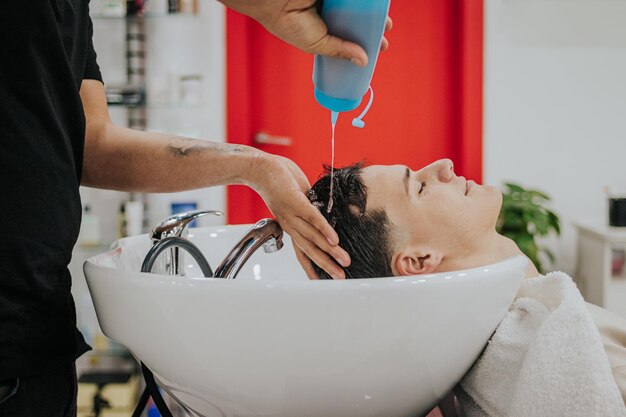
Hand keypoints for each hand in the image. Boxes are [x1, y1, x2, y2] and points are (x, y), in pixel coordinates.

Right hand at [220, 0, 392, 66]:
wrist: (273, 1)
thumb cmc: (288, 24)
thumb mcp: (317, 44)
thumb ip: (339, 51)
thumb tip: (363, 61)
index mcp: (325, 26)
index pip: (351, 33)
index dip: (367, 39)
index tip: (381, 45)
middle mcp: (330, 10)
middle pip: (359, 17)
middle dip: (375, 23)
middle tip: (386, 29)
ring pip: (358, 3)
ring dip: (373, 9)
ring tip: (386, 19)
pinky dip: (365, 1)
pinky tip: (376, 4)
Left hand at [250, 153, 349, 278]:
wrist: (259, 169)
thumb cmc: (280, 182)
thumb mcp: (297, 199)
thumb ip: (309, 210)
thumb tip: (324, 213)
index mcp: (291, 226)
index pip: (302, 252)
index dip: (312, 267)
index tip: (323, 281)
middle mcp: (290, 225)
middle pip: (310, 250)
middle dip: (327, 265)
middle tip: (341, 277)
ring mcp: (292, 214)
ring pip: (313, 238)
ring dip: (330, 252)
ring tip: (344, 261)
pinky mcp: (296, 202)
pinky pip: (313, 218)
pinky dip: (324, 230)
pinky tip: (335, 240)